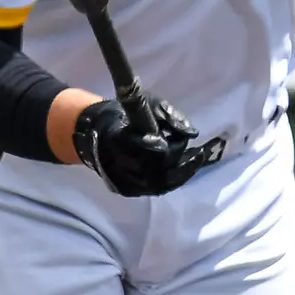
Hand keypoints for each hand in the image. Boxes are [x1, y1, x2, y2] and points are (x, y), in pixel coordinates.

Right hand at [72, 95, 216, 196]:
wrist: (97, 134)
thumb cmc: (126, 116)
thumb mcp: (147, 104)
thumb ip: (169, 115)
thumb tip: (192, 133)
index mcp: (118, 139)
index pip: (150, 147)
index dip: (170, 145)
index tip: (183, 139)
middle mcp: (118, 164)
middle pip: (157, 168)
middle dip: (179, 160)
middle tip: (197, 152)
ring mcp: (122, 180)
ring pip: (158, 184)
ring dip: (180, 174)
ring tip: (195, 162)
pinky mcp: (126, 189)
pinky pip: (154, 190)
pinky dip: (171, 182)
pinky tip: (183, 172)